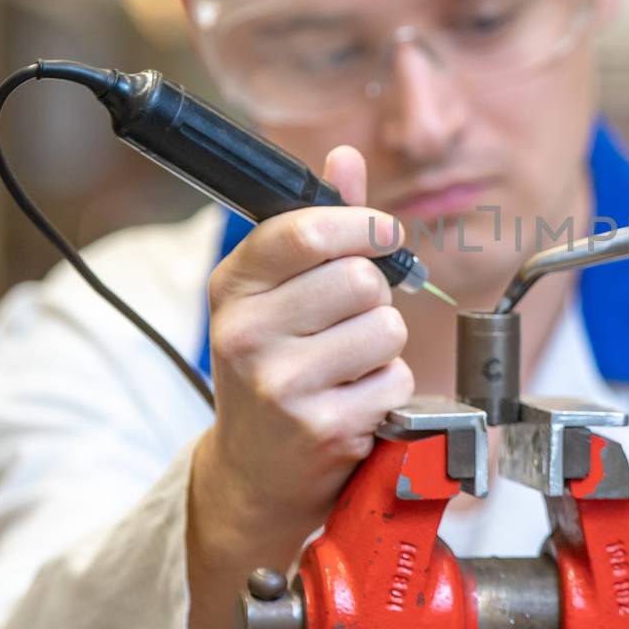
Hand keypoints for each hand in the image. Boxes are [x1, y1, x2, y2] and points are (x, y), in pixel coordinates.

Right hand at [196, 145, 413, 552]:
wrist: (254, 472)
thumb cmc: (273, 367)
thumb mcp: (277, 293)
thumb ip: (316, 225)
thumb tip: (344, 157)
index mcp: (233, 288)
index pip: (306, 231)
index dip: (362, 225)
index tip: (382, 234)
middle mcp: (246, 334)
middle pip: (362, 279)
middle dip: (373, 299)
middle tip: (348, 324)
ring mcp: (281, 385)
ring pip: (387, 328)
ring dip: (383, 347)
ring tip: (347, 367)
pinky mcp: (321, 427)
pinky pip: (396, 379)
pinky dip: (388, 390)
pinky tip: (352, 402)